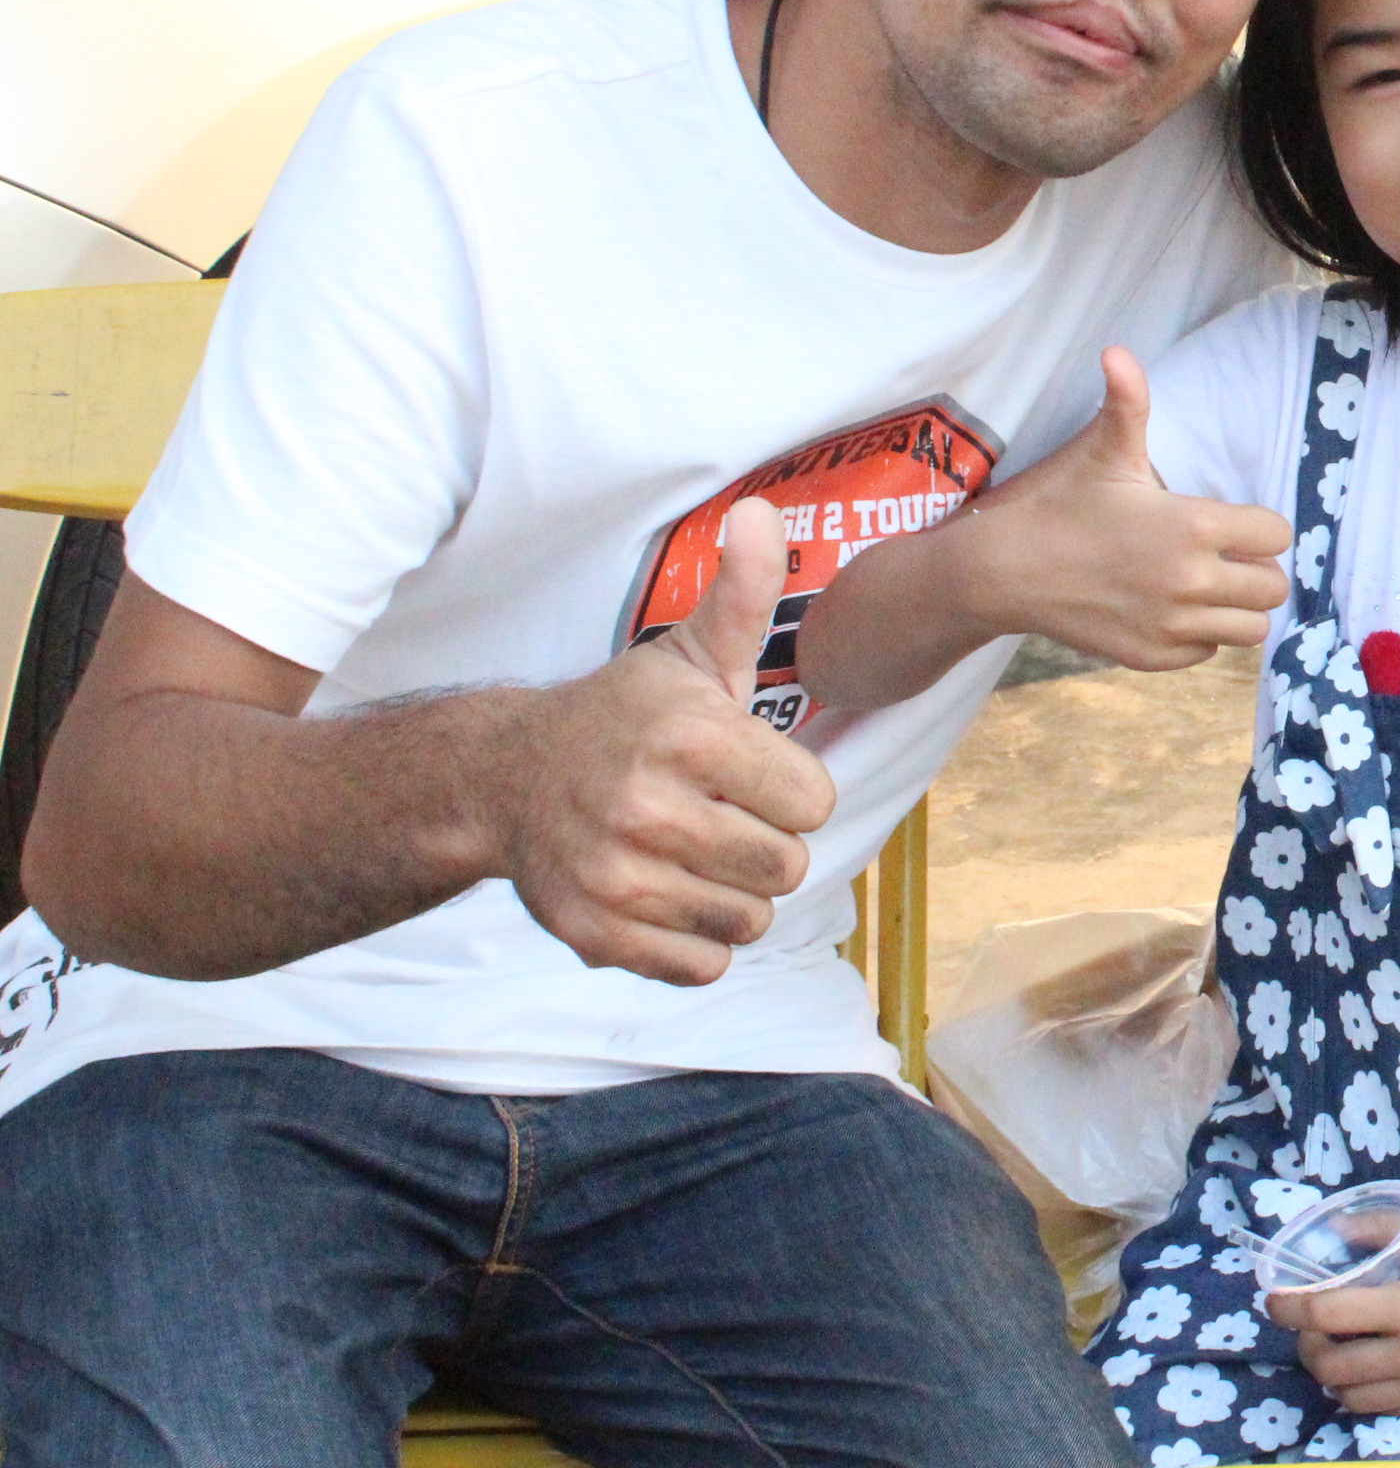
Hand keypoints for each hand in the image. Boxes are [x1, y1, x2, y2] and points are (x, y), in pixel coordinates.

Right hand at [497, 497, 838, 985]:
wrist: (505, 779)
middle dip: (767, 845)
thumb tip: (762, 513)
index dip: (792, 790)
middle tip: (722, 816)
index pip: (814, 802)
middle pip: (787, 868)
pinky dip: (697, 942)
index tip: (750, 774)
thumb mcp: (690, 653)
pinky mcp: (597, 936)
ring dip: (735, 895)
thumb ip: (744, 592)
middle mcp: (648, 811)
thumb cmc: (623, 715)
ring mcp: (618, 880)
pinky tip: (669, 895)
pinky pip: (702, 967)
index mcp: (688, 738)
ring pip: (750, 921)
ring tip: (694, 854)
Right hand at [956, 348, 1292, 671]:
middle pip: (1274, 589)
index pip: (1276, 536)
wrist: (998, 571)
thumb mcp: (1099, 450)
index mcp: (1192, 527)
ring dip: (1237, 607)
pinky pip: (1208, 653)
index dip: (1261, 526)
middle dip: (1257, 569)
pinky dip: (1201, 634)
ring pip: (1251, 630)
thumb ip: (1126, 401)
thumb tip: (1117, 350)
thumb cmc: (1054, 503)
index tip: (1235, 521)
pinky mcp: (1150, 657)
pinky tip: (1173, 607)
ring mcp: (1171, 626)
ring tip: (1207, 583)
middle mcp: (1190, 582)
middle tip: (1226, 554)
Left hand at [1267, 1215, 1399, 1413]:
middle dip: (1308, 1347)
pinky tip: (1377, 1371)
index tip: (1274, 1300)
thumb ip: (1382, 1230)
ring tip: (1340, 1351)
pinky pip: (1394, 1409)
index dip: (1290, 1307)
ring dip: (1336, 1377)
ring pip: (1357, 1400)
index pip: (1328, 1316)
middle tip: (1311, 1328)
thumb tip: (1334, 1231)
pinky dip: (1373, 1393)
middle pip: (1332, 1368)